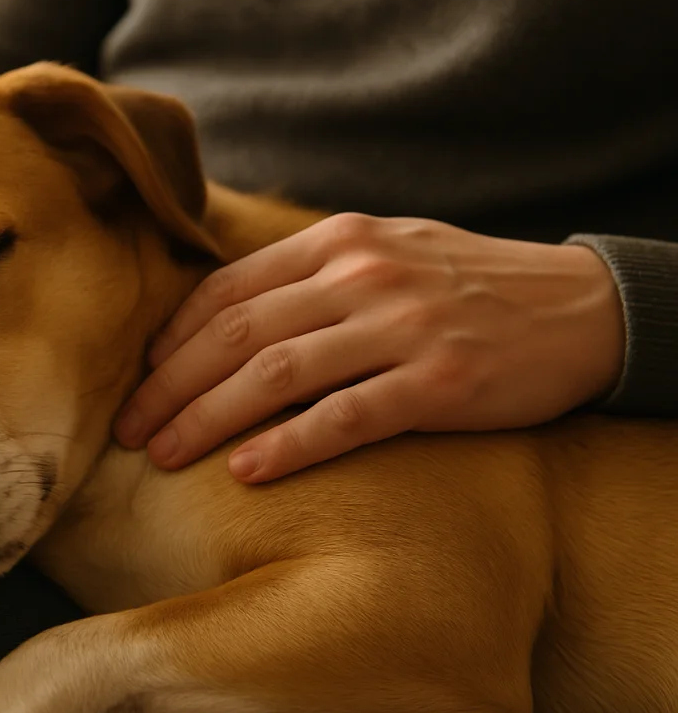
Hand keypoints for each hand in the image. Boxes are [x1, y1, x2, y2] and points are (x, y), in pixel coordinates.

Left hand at [113, 213, 625, 483]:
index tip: (141, 378)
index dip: (172, 338)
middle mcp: (361, 276)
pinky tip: (244, 471)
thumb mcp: (385, 251)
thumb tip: (224, 318)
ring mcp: (400, 327)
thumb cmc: (467, 286)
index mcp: (339, 241)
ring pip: (275, 375)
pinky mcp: (438, 383)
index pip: (227, 289)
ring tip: (162, 456)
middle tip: (128, 429)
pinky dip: (287, 446)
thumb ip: (310, 274)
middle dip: (170, 386)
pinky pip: (343, 417)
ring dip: (207, 419)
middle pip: (235, 334)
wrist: (583, 307)